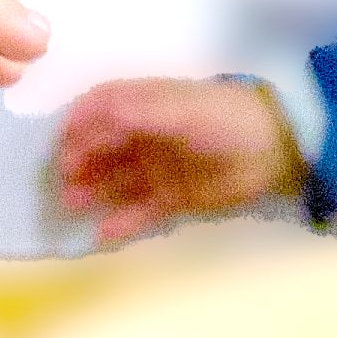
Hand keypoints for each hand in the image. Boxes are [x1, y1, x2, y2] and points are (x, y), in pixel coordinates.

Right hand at [44, 74, 304, 242]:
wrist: (276, 148)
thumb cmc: (222, 118)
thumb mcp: (175, 107)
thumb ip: (129, 111)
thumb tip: (81, 117)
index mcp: (146, 104)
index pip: (99, 110)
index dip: (77, 126)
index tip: (60, 146)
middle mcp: (147, 134)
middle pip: (101, 148)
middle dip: (79, 162)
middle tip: (63, 183)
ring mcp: (159, 166)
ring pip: (115, 180)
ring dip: (93, 191)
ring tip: (74, 205)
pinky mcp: (175, 197)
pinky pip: (140, 210)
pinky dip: (121, 221)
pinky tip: (103, 233)